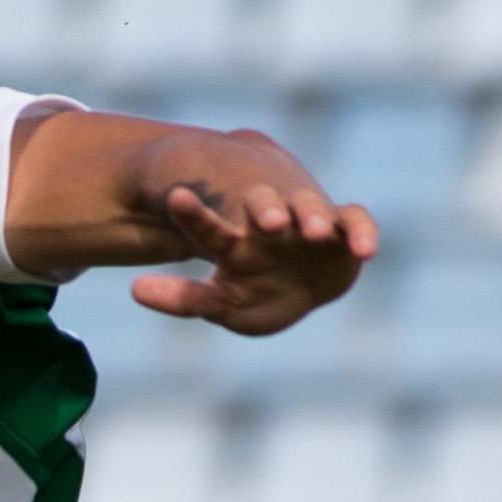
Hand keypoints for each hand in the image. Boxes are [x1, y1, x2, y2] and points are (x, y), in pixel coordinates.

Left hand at [131, 142, 376, 333]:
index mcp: (234, 242)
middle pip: (263, 206)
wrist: (305, 288)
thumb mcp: (222, 304)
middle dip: (263, 208)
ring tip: (312, 230)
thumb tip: (135, 289)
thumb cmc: (257, 295)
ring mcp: (307, 225)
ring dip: (311, 216)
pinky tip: (365, 251)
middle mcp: (269, 225)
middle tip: (264, 221)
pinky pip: (356, 223)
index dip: (193, 214)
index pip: (208, 227)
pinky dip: (362, 233)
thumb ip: (184, 298)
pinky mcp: (344, 232)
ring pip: (310, 209)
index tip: (176, 197)